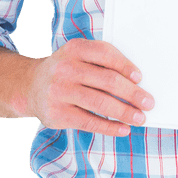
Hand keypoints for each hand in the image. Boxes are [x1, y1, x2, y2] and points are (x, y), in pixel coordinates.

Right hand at [25, 38, 153, 135]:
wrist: (30, 86)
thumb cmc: (65, 71)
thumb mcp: (78, 57)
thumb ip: (102, 63)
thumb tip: (135, 83)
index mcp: (75, 49)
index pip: (106, 54)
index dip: (125, 66)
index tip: (140, 77)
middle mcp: (65, 69)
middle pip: (107, 81)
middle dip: (132, 93)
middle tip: (148, 102)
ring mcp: (59, 92)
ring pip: (100, 103)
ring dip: (125, 112)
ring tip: (140, 118)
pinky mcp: (57, 114)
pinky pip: (89, 122)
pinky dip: (110, 127)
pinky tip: (123, 129)